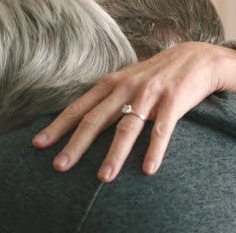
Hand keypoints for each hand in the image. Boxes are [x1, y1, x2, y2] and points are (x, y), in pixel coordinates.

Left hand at [32, 42, 235, 181]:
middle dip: (76, 145)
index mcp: (111, 84)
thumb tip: (81, 117)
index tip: (39, 143)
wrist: (196, 58)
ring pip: (127, 128)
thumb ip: (106, 97)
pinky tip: (148, 169)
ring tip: (103, 178)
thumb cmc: (155, 74)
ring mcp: (149, 94)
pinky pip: (162, 130)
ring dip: (114, 154)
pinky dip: (155, 150)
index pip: (79, 107)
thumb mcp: (126, 80)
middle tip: (59, 166)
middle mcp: (125, 87)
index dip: (58, 126)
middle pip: (95, 119)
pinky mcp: (174, 101)